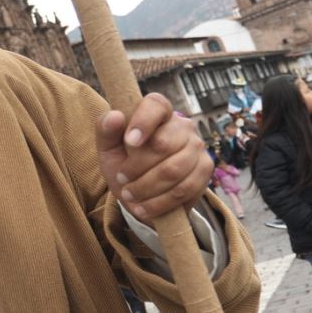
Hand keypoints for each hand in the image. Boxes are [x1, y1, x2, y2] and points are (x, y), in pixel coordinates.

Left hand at [96, 94, 213, 223]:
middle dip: (137, 167)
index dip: (143, 122)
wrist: (142, 195)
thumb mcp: (108, 150)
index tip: (129, 142)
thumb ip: (106, 131)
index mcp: (157, 112)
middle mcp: (182, 125)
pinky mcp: (205, 169)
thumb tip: (114, 116)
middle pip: (163, 144)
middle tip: (121, 180)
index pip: (156, 105)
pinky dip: (160, 202)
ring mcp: (197, 146)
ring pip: (173, 170)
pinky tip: (144, 207)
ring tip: (130, 195)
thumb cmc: (124, 165)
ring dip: (146, 187)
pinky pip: (184, 188)